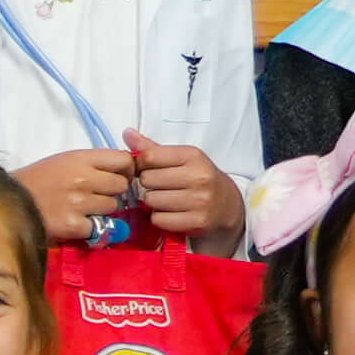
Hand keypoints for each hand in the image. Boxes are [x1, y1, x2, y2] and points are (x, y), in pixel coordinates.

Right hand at [17, 142, 137, 247]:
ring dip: (103, 211)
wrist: (7, 202)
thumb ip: (92, 163)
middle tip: (97, 195)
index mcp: (80, 158)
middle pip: (122, 185)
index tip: (118, 176)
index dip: (126, 170)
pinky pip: (100, 227)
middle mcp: (83, 178)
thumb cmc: (36, 180)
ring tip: (83, 209)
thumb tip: (124, 170)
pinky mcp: (74, 225)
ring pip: (113, 207)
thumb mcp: (64, 161)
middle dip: (113, 192)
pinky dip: (92, 228)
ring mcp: (80, 203)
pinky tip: (78, 223)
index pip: (124, 160)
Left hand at [123, 138, 242, 250]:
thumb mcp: (181, 158)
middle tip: (157, 186)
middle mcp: (198, 177)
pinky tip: (170, 212)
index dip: (140, 164)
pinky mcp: (197, 221)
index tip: (145, 168)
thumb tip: (128, 134)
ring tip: (164, 199)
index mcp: (192, 156)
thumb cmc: (199, 178)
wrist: (227, 203)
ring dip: (152, 202)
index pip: (149, 156)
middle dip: (147, 184)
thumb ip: (153, 148)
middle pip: (147, 179)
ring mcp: (199, 200)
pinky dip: (159, 218)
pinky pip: (159, 220)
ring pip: (151, 201)